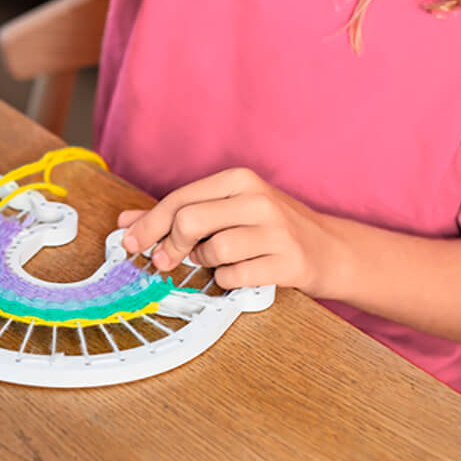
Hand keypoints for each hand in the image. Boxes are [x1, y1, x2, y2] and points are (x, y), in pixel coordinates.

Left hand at [118, 167, 343, 296]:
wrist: (332, 250)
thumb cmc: (270, 229)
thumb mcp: (226, 210)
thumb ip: (177, 214)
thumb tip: (127, 223)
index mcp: (238, 180)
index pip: (179, 199)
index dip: (148, 224)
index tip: (129, 243)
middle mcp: (257, 199)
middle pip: (189, 221)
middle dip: (170, 246)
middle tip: (162, 261)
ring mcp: (276, 230)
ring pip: (213, 251)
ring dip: (206, 263)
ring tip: (220, 260)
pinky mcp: (289, 263)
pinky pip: (236, 276)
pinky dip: (228, 280)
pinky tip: (240, 272)